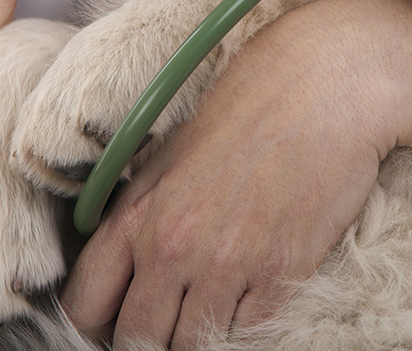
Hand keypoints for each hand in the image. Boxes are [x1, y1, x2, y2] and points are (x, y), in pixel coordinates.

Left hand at [61, 0, 411, 350]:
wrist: (325, 86)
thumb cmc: (251, 107)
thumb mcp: (172, 153)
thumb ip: (142, 212)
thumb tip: (126, 263)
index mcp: (137, 215)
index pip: (85, 307)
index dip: (98, 326)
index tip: (118, 323)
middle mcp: (173, 248)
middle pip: (138, 340)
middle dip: (150, 339)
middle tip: (170, 323)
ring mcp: (228, 265)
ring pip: (193, 346)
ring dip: (199, 336)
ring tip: (212, 312)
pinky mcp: (282, 275)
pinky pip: (249, 335)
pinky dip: (245, 328)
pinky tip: (250, 301)